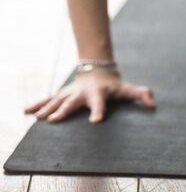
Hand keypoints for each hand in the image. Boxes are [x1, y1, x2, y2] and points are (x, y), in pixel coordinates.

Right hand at [24, 72, 155, 122]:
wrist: (97, 70)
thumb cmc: (113, 85)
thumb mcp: (127, 89)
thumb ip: (140, 94)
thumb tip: (153, 103)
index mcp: (98, 94)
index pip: (100, 104)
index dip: (98, 112)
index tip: (95, 121)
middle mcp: (82, 93)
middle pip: (72, 103)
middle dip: (63, 111)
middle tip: (54, 120)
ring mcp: (70, 93)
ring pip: (57, 101)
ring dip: (47, 109)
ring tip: (37, 118)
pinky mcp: (62, 95)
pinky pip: (48, 100)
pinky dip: (37, 104)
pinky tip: (26, 111)